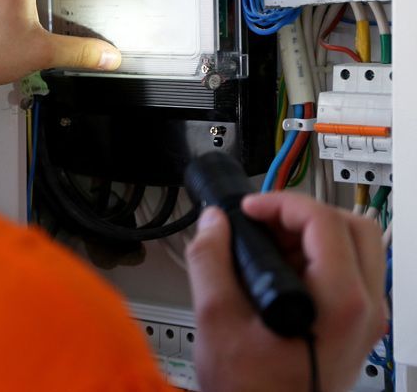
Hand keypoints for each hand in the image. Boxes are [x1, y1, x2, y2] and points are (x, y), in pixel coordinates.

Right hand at [186, 193, 386, 391]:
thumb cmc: (251, 389)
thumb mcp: (215, 318)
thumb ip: (210, 260)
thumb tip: (214, 223)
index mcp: (339, 304)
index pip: (324, 221)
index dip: (281, 203)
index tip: (250, 209)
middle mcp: (364, 310)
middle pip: (352, 227)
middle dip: (302, 213)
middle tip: (263, 220)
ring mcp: (365, 320)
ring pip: (356, 246)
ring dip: (310, 233)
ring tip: (266, 246)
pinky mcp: (356, 326)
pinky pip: (350, 271)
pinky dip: (317, 257)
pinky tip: (279, 270)